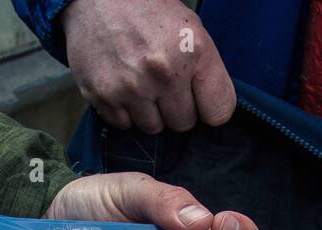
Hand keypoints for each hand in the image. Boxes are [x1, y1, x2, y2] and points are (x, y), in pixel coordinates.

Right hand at [61, 0, 234, 132]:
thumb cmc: (148, 10)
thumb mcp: (190, 28)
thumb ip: (205, 70)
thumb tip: (211, 111)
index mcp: (193, 51)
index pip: (219, 112)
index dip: (210, 108)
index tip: (200, 101)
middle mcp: (163, 73)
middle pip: (183, 123)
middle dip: (176, 108)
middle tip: (164, 84)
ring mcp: (130, 87)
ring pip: (153, 127)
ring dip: (150, 112)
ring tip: (141, 83)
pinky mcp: (102, 96)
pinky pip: (123, 124)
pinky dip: (124, 111)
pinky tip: (121, 86)